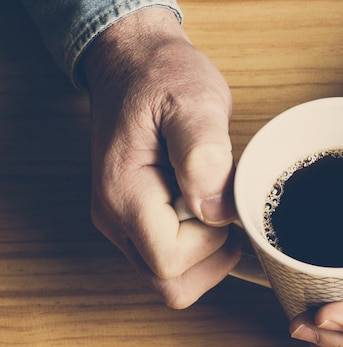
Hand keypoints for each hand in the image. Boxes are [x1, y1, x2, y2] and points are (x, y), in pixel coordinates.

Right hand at [83, 7, 239, 307]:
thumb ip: (203, 155)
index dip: (211, 244)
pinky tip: (207, 206)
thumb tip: (216, 211)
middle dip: (210, 258)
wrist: (135, 63)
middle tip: (223, 206)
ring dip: (205, 254)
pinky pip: (168, 258)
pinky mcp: (136, 220)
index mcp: (123, 194)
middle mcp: (114, 218)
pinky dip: (197, 247)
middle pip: (168, 283)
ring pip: (169, 278)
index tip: (224, 201)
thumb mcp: (193, 100)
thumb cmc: (163, 76)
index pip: (170, 261)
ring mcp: (122, 222)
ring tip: (214, 201)